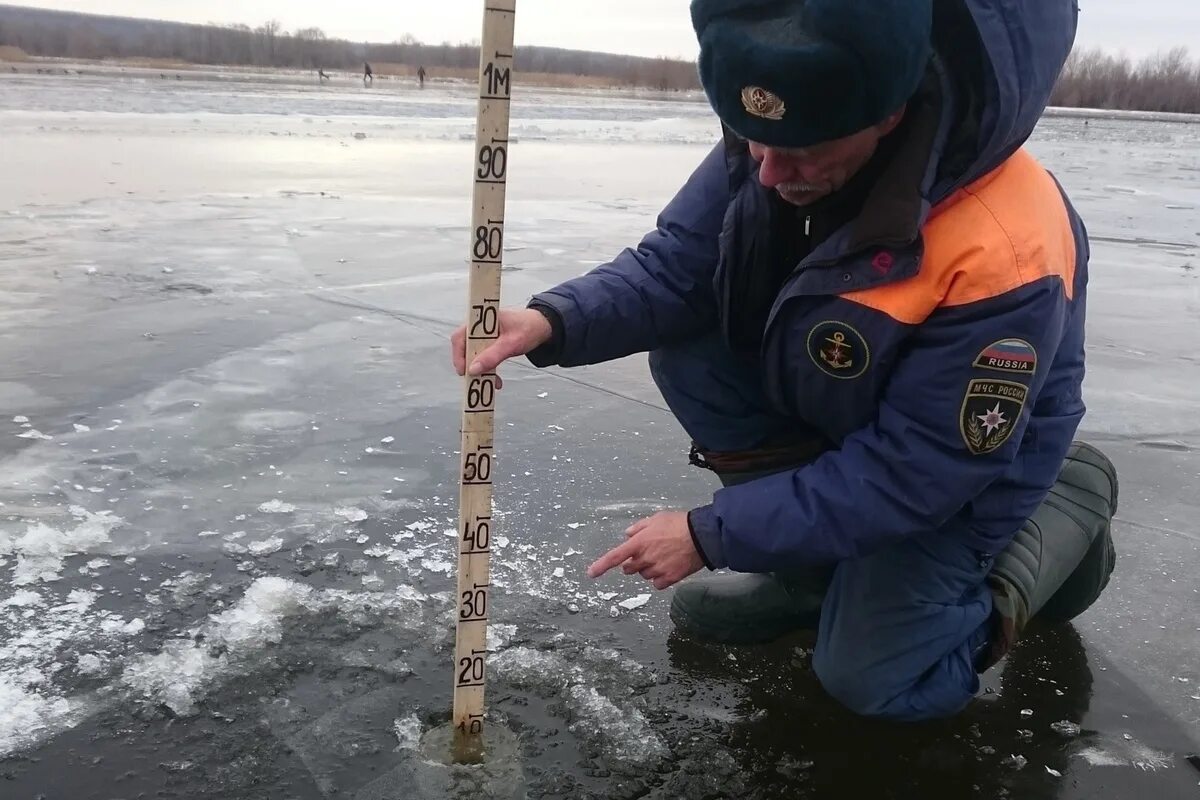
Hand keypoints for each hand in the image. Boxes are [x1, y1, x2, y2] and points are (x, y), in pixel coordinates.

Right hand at [450, 307, 552, 382]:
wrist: (542, 327)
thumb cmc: (528, 328)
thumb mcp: (511, 343)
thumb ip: (493, 356)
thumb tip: (473, 369)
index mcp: (481, 320)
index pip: (460, 336)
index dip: (458, 354)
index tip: (464, 370)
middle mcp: (479, 328)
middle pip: (464, 348)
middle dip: (470, 365)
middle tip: (474, 380)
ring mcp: (484, 337)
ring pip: (473, 356)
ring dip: (480, 370)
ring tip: (490, 383)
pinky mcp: (489, 345)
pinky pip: (483, 359)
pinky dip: (488, 370)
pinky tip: (496, 380)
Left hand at [587, 511, 703, 590]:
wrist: (702, 536)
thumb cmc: (680, 524)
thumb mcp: (656, 518)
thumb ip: (639, 527)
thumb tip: (628, 535)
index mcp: (639, 542)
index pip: (615, 557)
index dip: (601, 566)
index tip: (591, 573)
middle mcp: (645, 558)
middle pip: (629, 568)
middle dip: (634, 562)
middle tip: (648, 552)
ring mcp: (657, 570)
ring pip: (644, 575)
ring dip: (649, 569)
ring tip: (665, 556)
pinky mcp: (670, 578)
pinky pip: (657, 583)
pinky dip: (660, 578)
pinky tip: (670, 566)